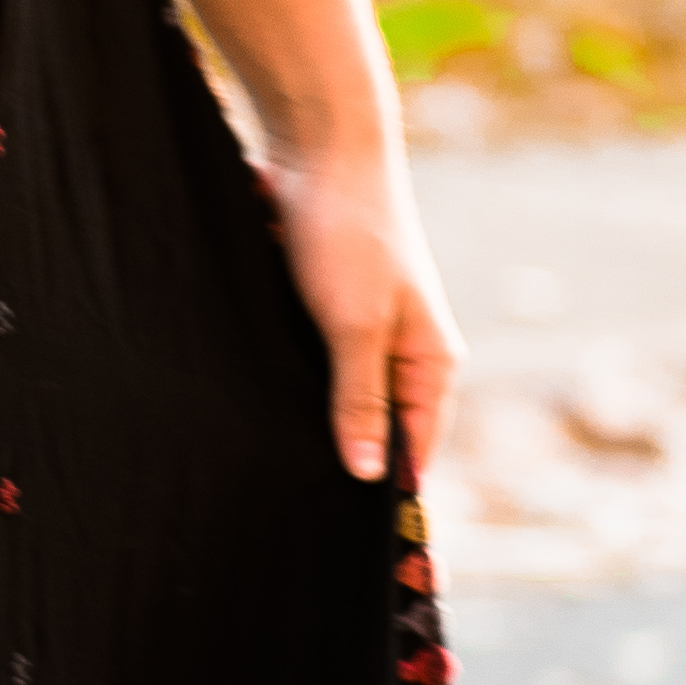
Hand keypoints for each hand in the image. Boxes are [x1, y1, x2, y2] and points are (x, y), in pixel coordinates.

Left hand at [258, 143, 460, 486]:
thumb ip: (360, 399)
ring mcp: (362, 333)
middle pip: (379, 432)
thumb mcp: (354, 325)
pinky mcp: (323, 312)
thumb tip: (370, 476)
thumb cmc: (348, 233)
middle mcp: (402, 354)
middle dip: (344, 465)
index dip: (387, 493)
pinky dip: (288, 391)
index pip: (417, 451)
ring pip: (339, 402)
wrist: (319, 146)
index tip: (346, 538)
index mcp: (430, 363)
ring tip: (272, 473)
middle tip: (295, 510)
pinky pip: (309, 369)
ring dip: (311, 428)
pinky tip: (254, 415)